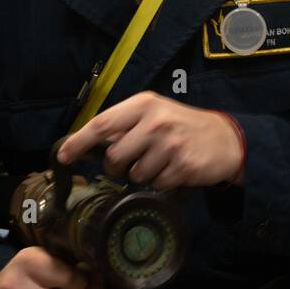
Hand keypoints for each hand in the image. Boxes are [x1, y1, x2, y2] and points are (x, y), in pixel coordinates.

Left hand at [57, 91, 244, 189]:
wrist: (226, 139)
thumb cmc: (183, 127)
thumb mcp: (155, 114)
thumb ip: (126, 125)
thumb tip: (88, 145)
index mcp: (144, 104)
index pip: (101, 123)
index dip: (78, 142)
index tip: (63, 156)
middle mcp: (155, 121)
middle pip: (114, 156)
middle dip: (116, 167)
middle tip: (131, 163)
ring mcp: (170, 143)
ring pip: (134, 174)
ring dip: (143, 175)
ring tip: (161, 162)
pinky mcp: (182, 165)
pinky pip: (156, 184)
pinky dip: (162, 182)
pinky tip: (175, 169)